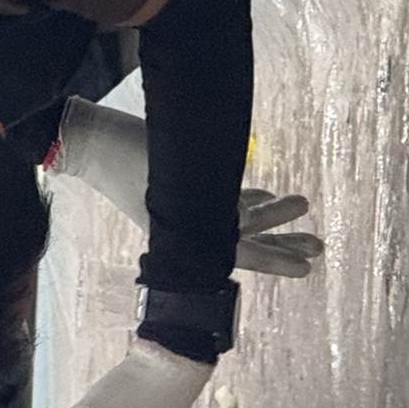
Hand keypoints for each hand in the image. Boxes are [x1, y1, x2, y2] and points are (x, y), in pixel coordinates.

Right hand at [48, 98, 322, 278]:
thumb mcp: (175, 173)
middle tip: (319, 244)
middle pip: (245, 240)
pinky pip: (221, 201)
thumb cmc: (127, 154)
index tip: (308, 267)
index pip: (241, 253)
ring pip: (237, 218)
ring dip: (271, 213)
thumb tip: (248, 209)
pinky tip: (266, 195)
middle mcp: (188, 227)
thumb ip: (213, 191)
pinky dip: (245, 200)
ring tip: (302, 203)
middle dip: (283, 241)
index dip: (276, 261)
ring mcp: (184, 210)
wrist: (90, 140)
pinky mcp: (180, 191)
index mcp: (185, 231)